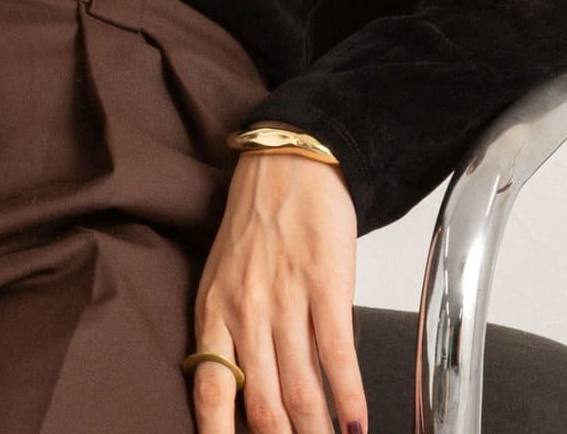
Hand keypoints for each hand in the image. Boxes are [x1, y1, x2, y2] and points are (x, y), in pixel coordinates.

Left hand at [188, 149, 366, 433]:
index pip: (210, 392)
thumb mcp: (224, 277)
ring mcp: (285, 299)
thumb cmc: (255, 220)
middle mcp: (245, 311)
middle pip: (262, 406)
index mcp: (213, 310)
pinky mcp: (325, 284)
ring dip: (318, 433)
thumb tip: (247, 398)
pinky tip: (356, 425)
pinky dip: (349, 399)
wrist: (288, 160)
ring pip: (301, 390)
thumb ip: (230, 334)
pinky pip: (337, 355)